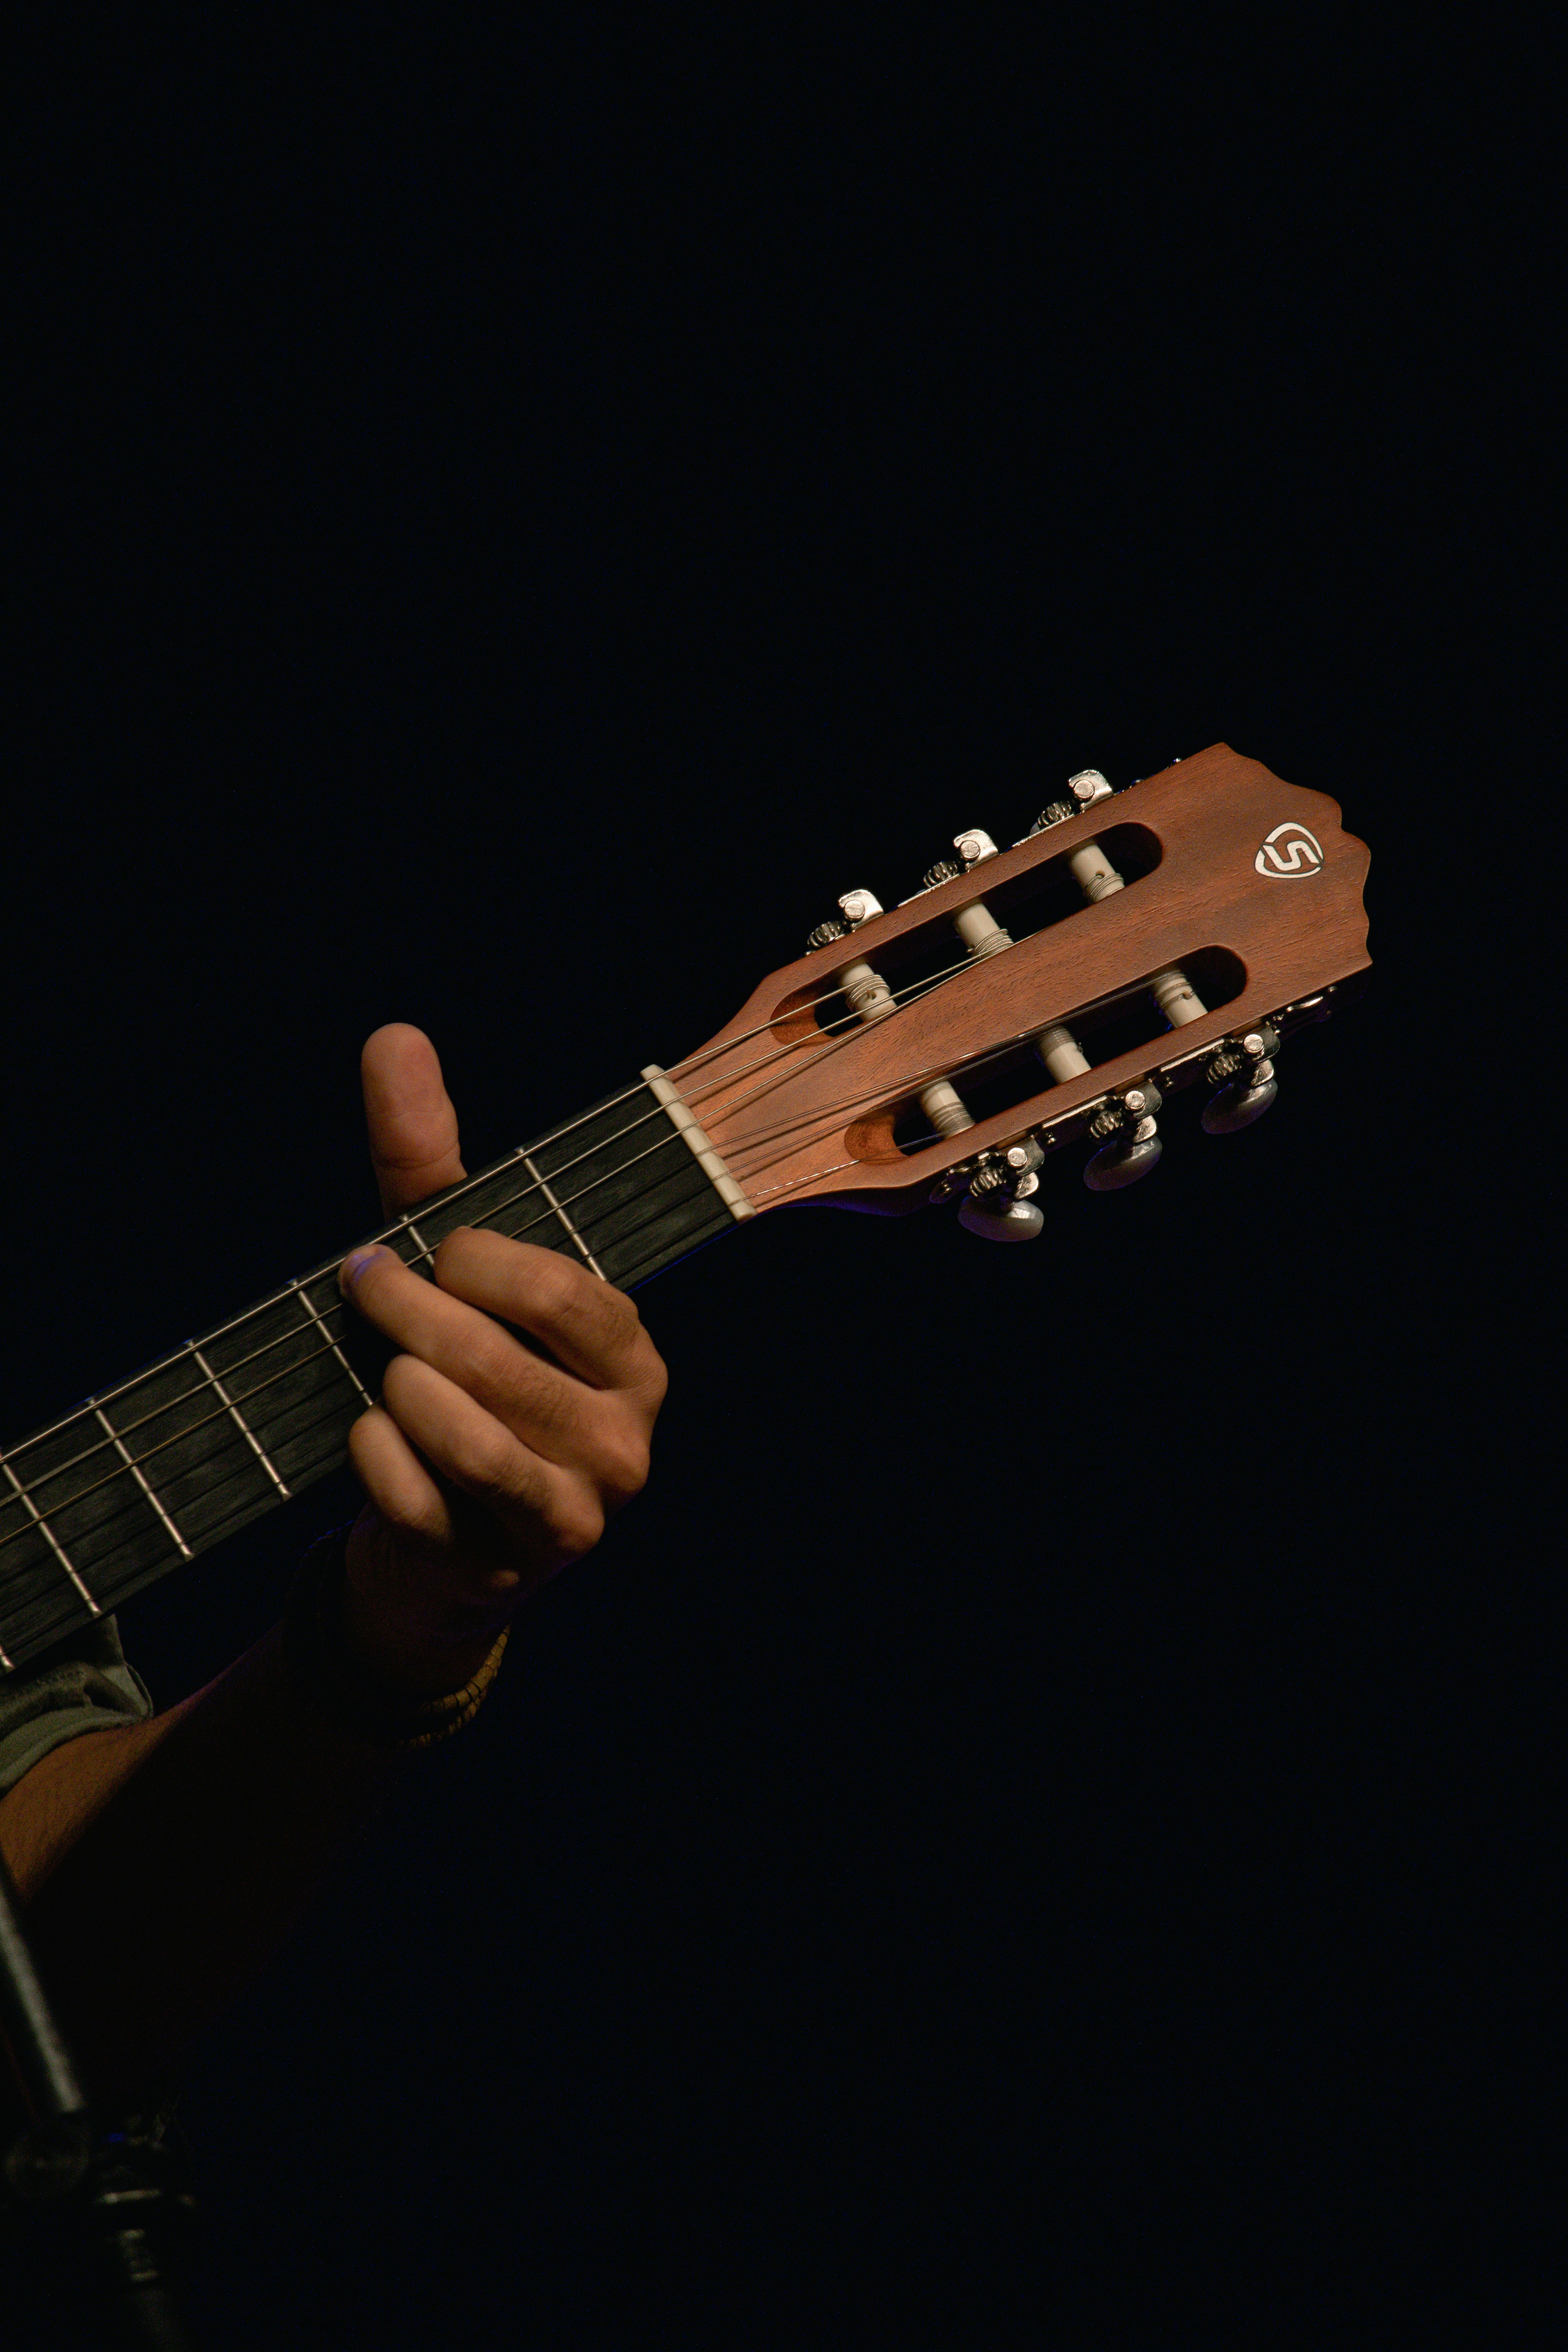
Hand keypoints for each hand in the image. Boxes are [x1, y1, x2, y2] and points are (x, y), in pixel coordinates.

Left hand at [334, 1025, 668, 1696]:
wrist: (443, 1546)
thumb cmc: (459, 1383)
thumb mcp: (451, 1275)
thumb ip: (431, 1164)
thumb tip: (393, 1037)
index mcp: (633, 1360)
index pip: (561, 1292)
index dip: (472, 1263)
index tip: (422, 1253)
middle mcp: (625, 1441)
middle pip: (499, 1361)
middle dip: (409, 1316)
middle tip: (364, 1288)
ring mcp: (574, 1516)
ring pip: (465, 1436)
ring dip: (396, 1391)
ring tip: (382, 1375)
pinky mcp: (508, 1570)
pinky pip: (421, 1501)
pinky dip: (375, 1460)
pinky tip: (369, 1438)